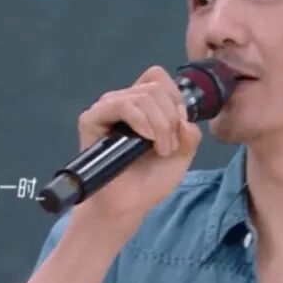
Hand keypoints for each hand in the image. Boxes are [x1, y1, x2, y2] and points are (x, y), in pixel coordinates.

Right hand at [70, 65, 201, 232]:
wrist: (128, 205)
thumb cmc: (149, 181)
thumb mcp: (182, 155)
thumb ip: (190, 134)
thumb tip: (183, 118)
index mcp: (142, 104)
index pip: (157, 77)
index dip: (174, 97)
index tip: (178, 128)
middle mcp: (123, 101)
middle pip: (155, 88)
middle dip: (171, 119)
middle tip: (168, 148)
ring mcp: (106, 109)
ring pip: (143, 96)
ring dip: (160, 125)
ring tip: (160, 150)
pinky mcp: (92, 119)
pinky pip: (122, 105)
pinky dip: (142, 121)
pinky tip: (146, 140)